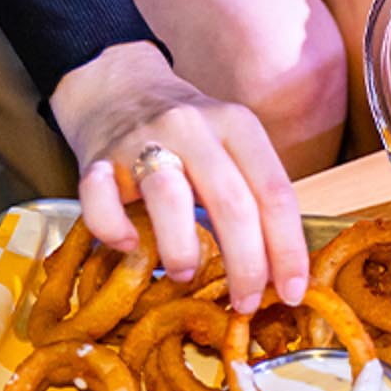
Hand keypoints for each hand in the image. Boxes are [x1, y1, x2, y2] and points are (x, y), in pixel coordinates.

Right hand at [49, 42, 309, 313]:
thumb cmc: (188, 134)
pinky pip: (100, 199)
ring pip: (169, 197)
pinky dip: (114, 230)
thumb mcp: (232, 147)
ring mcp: (143, 140)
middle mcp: (194, 128)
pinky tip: (128, 246)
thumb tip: (281, 273)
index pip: (276, 193)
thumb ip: (253, 194)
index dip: (288, 249)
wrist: (117, 86)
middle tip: (246, 303)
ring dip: (183, 248)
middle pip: (232, 203)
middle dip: (246, 265)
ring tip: (187, 275)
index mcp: (238, 126)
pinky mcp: (97, 157)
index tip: (293, 292)